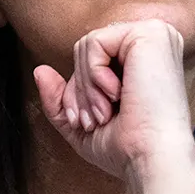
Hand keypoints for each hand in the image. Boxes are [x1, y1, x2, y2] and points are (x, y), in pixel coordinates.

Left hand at [33, 19, 194, 193]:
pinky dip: (94, 74)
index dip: (80, 92)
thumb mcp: (83, 125)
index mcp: (147, 59)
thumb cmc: (126, 149)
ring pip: (87, 45)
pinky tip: (117, 95)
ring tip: (106, 112)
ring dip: (87, 87)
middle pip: (87, 51)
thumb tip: (39, 70)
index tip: (90, 123)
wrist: (151, 160)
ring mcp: (155, 34)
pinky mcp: (149, 34)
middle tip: (97, 120)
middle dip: (80, 90)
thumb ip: (60, 99)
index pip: (93, 60)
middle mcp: (154, 42)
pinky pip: (94, 42)